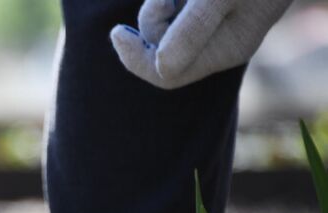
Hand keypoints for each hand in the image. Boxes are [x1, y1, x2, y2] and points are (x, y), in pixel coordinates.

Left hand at [111, 0, 291, 89]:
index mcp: (224, 51)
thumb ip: (192, 30)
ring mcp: (219, 24)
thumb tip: (159, 65)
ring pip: (168, 26)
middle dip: (151, 25)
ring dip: (161, 7)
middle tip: (162, 0)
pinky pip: (178, 12)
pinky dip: (170, 2)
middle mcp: (221, 43)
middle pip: (162, 51)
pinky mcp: (213, 4)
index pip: (165, 74)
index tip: (118, 32)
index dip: (136, 58)